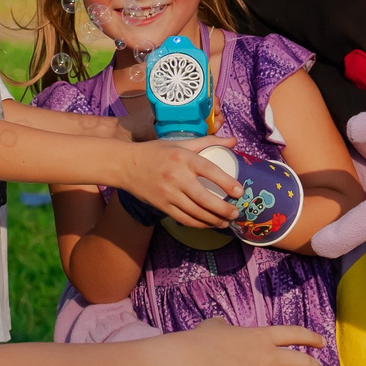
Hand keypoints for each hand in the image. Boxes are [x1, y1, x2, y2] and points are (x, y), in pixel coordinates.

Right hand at [121, 136, 240, 227]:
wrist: (126, 165)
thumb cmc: (156, 152)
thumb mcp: (181, 142)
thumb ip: (208, 141)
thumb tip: (233, 141)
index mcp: (184, 158)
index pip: (210, 171)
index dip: (227, 182)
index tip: (239, 191)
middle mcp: (177, 177)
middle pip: (204, 198)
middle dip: (223, 209)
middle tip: (235, 213)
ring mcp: (168, 194)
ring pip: (195, 212)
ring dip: (213, 220)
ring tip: (225, 222)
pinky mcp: (162, 206)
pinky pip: (184, 219)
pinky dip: (198, 224)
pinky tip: (208, 224)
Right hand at [184, 316, 331, 365]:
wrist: (197, 359)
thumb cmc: (202, 340)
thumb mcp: (215, 326)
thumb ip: (222, 325)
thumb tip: (220, 323)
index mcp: (263, 336)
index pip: (294, 334)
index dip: (311, 338)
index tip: (322, 343)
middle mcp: (270, 356)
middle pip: (303, 363)